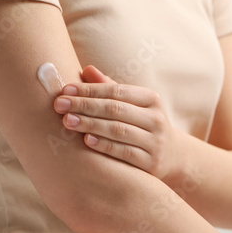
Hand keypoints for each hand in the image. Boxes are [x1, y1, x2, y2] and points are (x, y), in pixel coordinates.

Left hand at [53, 66, 180, 179]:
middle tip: (59, 105)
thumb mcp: (133, 104)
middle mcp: (155, 118)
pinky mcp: (151, 162)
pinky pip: (124, 152)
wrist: (172, 156)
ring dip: (90, 124)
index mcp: (151, 98)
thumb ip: (110, 88)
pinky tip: (86, 141)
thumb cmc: (142, 124)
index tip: (65, 90)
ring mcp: (155, 141)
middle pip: (115, 109)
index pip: (116, 91)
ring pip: (118, 130)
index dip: (89, 89)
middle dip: (84, 105)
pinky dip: (105, 145)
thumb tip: (86, 69)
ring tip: (67, 121)